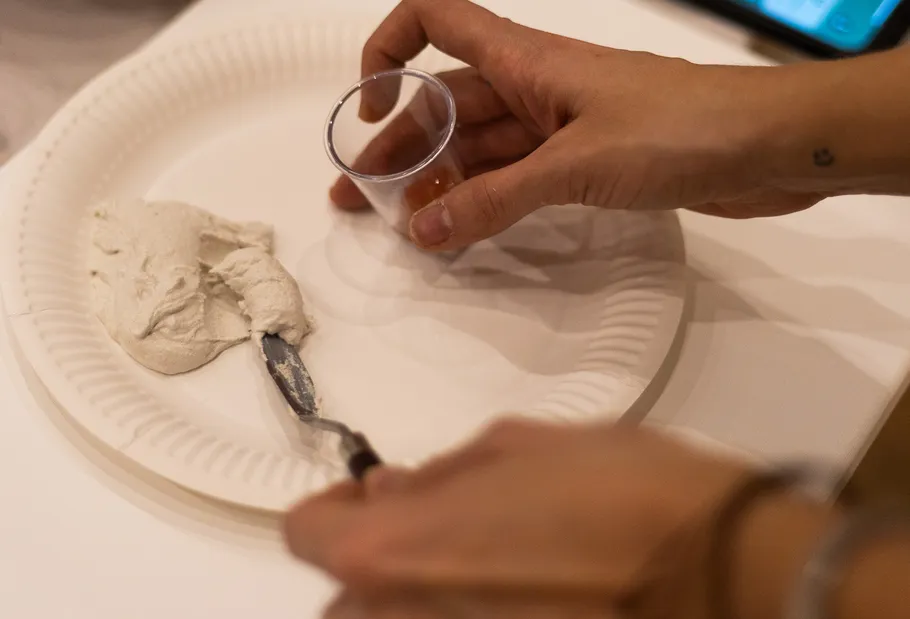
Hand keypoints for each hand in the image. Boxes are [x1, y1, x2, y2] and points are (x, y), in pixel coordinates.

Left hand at [283, 419, 756, 618]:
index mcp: (393, 555)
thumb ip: (441, 473)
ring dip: (427, 601)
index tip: (380, 496)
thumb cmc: (622, 495)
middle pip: (347, 598)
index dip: (339, 506)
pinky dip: (472, 617)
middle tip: (453, 537)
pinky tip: (532, 598)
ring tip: (501, 573)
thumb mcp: (522, 451)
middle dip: (385, 564)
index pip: (307, 531)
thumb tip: (393, 488)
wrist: (726, 577)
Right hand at [330, 0, 824, 249]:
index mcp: (526, 60)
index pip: (435, 22)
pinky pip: (517, 177)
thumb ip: (495, 200)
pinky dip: (486, 201)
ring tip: (403, 226)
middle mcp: (535, 87)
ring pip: (481, 147)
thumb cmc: (682, 128)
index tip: (370, 110)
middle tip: (359, 198)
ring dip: (439, 181)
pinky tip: (462, 230)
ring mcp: (560, 125)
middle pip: (447, 104)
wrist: (769, 147)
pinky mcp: (586, 162)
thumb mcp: (574, 165)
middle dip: (400, 146)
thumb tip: (426, 230)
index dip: (389, 52)